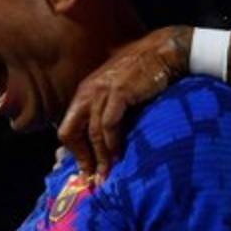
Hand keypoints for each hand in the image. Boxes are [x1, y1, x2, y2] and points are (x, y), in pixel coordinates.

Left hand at [58, 26, 191, 176]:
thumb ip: (107, 113)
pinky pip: (109, 124)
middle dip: (81, 158)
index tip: (87, 171)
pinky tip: (119, 155)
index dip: (75, 153)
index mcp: (84, 94)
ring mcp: (102, 92)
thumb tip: (106, 144)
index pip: (68, 128)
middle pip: (70, 132)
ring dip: (100, 157)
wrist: (162, 51)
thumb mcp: (117, 92)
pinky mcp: (119, 92)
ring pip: (93, 133)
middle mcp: (88, 93)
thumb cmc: (143, 74)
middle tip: (94, 178)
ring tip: (108, 175)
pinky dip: (112, 143)